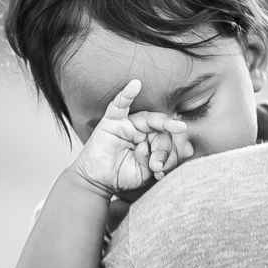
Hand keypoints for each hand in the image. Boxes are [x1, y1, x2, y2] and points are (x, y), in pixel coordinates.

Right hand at [70, 79, 191, 198]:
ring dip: (156, 130)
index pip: (169, 139)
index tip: (162, 170)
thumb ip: (158, 162)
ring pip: (148, 119)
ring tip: (147, 154)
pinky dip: (126, 94)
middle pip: (161, 129)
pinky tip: (135, 85)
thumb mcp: (146, 173)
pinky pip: (119, 104)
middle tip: (157, 166)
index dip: (170, 153)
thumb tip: (161, 157)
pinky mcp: (111, 121)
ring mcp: (127, 123)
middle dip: (163, 148)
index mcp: (153, 139)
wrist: (97, 182)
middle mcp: (142, 128)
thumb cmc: (122, 176)